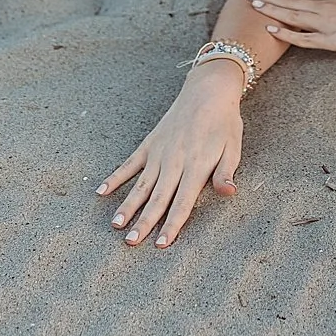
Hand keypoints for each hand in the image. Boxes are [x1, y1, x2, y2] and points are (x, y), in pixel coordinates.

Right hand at [97, 62, 243, 249]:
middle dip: (144, 222)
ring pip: (141, 185)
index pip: (183, 202)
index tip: (161, 244)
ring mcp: (158, 153)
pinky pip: (129, 164)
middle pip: (157, 198)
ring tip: (116, 225)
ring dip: (127, 205)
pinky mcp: (149, 144)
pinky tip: (101, 192)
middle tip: (131, 242)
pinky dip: (115, 178)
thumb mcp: (233, 148)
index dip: (172, 224)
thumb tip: (228, 193)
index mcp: (196, 167)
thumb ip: (226, 172)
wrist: (207, 91)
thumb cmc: (224, 123)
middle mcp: (174, 162)